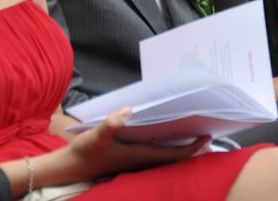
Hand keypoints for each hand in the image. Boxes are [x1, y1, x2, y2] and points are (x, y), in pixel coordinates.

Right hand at [60, 108, 208, 180]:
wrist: (69, 167)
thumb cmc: (84, 152)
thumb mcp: (95, 135)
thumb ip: (110, 124)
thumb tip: (127, 110)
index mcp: (139, 155)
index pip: (172, 155)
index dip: (192, 149)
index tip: (207, 138)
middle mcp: (141, 159)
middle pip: (173, 157)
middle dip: (192, 148)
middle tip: (208, 135)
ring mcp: (135, 160)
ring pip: (165, 156)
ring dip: (180, 148)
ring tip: (194, 135)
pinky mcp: (129, 158)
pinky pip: (154, 154)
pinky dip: (166, 147)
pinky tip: (167, 137)